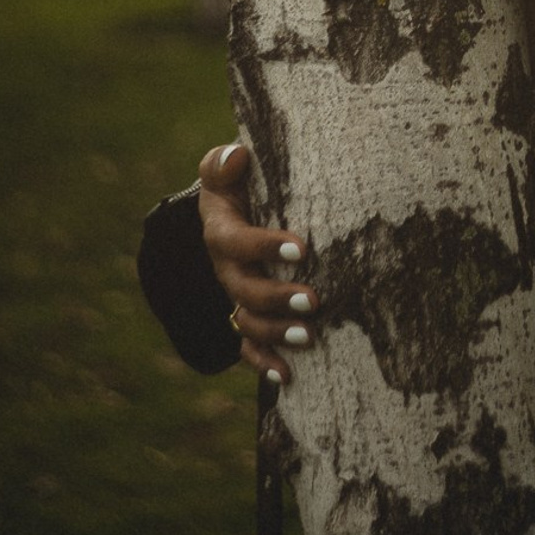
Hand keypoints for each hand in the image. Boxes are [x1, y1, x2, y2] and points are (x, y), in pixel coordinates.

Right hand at [198, 142, 315, 385]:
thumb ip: (223, 162)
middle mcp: (225, 267)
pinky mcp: (247, 312)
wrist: (235, 209)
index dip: (264, 247)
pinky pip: (248, 346)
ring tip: (310, 336)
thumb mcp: (226, 169)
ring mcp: (236, 294)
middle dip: (277, 298)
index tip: (301, 247)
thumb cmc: (239, 183)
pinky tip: (288, 377)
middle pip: (243, 290)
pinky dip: (264, 363)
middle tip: (314, 300)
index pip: (235, 242)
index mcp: (220, 230)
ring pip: (248, 322)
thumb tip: (235, 157)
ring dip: (277, 333)